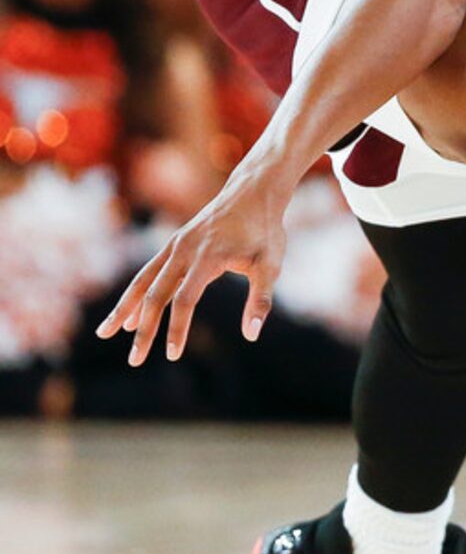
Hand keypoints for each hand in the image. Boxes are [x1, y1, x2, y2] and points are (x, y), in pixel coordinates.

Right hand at [96, 174, 286, 364]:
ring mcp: (175, 245)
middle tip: (134, 362)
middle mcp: (184, 251)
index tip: (172, 355)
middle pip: (156, 295)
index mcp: (208, 257)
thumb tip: (252, 335)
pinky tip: (128, 314)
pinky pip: (148, 271)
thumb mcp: (271, 263)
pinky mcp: (173, 243)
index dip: (177, 328)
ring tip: (105, 334)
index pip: (184, 300)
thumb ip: (260, 299)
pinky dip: (135, 292)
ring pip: (142, 281)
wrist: (253, 192)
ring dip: (124, 309)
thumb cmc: (265, 231)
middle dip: (144, 330)